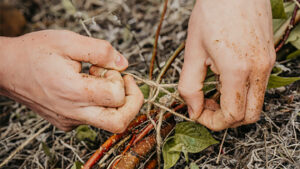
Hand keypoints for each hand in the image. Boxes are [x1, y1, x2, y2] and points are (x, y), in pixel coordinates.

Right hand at [0, 30, 143, 132]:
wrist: (7, 70)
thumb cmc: (34, 53)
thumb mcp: (67, 41)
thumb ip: (100, 50)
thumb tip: (124, 64)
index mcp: (74, 92)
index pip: (116, 97)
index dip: (120, 80)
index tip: (108, 67)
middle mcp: (73, 112)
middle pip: (119, 123)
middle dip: (133, 102)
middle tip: (126, 82)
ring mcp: (70, 120)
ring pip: (108, 121)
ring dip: (113, 100)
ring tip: (96, 79)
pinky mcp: (66, 122)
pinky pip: (94, 118)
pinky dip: (99, 102)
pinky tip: (84, 85)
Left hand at [179, 0, 275, 130]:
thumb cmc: (212, 12)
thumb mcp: (193, 51)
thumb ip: (189, 86)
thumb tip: (193, 110)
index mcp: (238, 70)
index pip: (232, 115)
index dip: (212, 122)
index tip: (197, 113)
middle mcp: (259, 70)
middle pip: (249, 116)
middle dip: (225, 119)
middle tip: (205, 106)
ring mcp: (268, 63)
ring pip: (255, 103)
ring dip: (233, 106)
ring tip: (212, 91)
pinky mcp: (269, 57)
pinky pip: (258, 87)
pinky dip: (241, 93)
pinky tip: (224, 79)